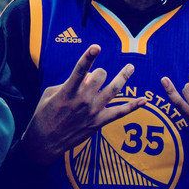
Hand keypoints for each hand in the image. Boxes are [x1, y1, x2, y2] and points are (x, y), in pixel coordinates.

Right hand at [21, 45, 144, 164]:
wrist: (45, 141)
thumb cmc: (44, 114)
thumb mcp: (50, 93)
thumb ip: (68, 82)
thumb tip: (86, 77)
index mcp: (68, 91)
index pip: (80, 69)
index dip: (89, 56)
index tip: (96, 46)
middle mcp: (82, 100)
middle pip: (99, 76)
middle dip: (97, 72)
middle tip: (92, 77)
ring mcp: (92, 112)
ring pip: (113, 90)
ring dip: (123, 77)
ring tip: (130, 67)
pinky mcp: (98, 123)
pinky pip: (120, 113)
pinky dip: (133, 106)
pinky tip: (144, 100)